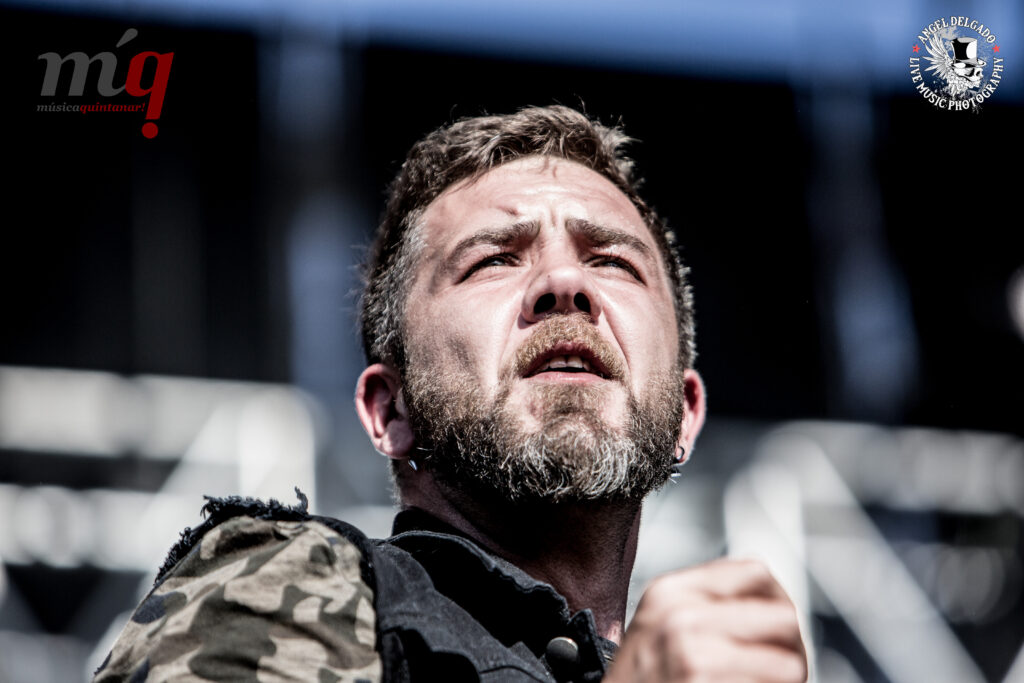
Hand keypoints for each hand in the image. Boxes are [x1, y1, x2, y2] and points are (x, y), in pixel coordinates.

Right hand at [605, 558, 806, 681]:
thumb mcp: (656, 626)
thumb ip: (702, 605)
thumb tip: (771, 603)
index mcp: (669, 592)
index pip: (754, 573)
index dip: (776, 601)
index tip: (776, 629)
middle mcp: (679, 614)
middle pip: (781, 616)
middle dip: (791, 648)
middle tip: (783, 671)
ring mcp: (692, 651)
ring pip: (788, 662)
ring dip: (786, 681)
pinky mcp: (703, 680)